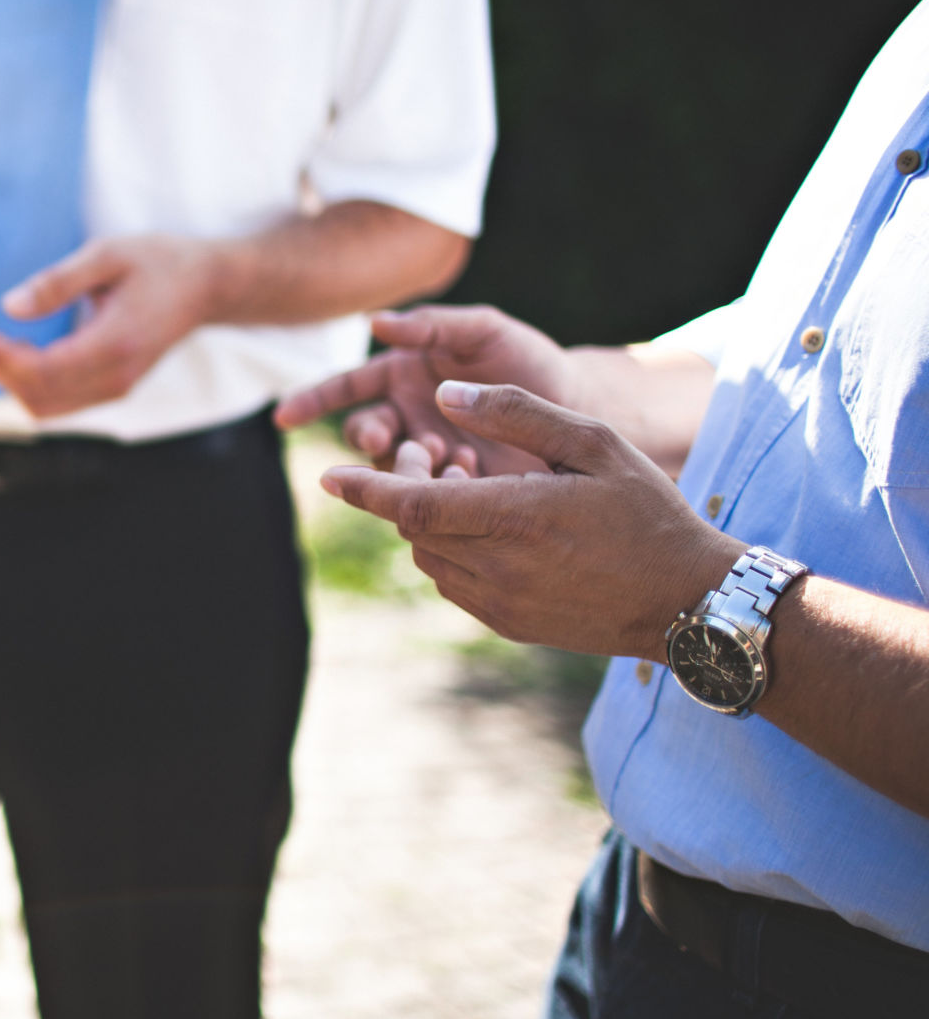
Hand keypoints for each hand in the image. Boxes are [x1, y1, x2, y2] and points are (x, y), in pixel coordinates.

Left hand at [0, 234, 218, 418]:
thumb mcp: (107, 254)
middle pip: (36, 397)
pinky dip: (31, 386)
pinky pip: (61, 403)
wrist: (206, 286)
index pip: (39, 371)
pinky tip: (19, 354)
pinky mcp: (114, 389)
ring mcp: (117, 389)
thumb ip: (57, 281)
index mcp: (113, 344)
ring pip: (46, 408)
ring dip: (11, 382)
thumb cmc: (159, 262)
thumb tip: (10, 307)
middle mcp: (115, 377)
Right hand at [276, 305, 573, 475]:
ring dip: (407, 463)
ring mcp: (429, 453)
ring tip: (445, 454)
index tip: (284, 416)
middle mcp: (408, 416)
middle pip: (365, 431)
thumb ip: (433, 327)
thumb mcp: (485, 330)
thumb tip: (373, 322)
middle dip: (367, 438)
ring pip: (393, 466)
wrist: (581, 408)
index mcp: (405, 375)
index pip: (348, 387)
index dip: (314, 400)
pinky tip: (469, 473)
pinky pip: (429, 493)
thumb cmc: (530, 361)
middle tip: (382, 440)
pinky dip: (441, 485)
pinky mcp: (454, 486)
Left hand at [319, 380, 740, 658]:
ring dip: (432, 523)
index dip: (366, 489)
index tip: (328, 472)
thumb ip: (516, 413)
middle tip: (434, 457)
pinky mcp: (508, 625)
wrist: (689, 600)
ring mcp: (501, 604)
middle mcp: (498, 568)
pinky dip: (454, 552)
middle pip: (414, 530)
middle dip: (407, 492)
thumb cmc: (648, 511)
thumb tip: (446, 392)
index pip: (412, 505)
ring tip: (477, 491)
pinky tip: (494, 529)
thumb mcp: (593, 443)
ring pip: (429, 558)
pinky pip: (454, 583)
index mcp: (515, 517)